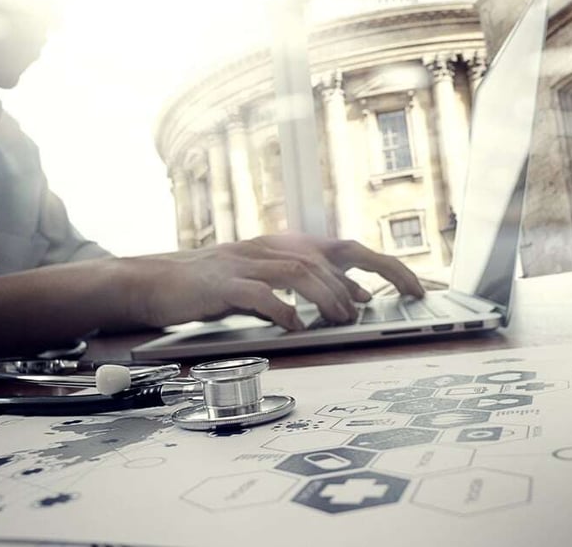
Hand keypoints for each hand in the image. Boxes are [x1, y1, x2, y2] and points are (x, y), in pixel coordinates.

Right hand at [124, 234, 424, 330]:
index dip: (385, 265)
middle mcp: (271, 249)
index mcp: (285, 246)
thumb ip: (310, 283)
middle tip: (381, 312)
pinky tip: (295, 324)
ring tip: (342, 319)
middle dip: (363, 284)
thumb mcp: (267, 277)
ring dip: (328, 296)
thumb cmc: (214, 284)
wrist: (154, 281)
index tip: (416, 287)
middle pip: (329, 258)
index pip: (347, 249)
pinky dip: (283, 308)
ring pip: (299, 272)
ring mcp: (246, 263)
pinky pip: (260, 294)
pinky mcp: (222, 284)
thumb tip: (357, 299)